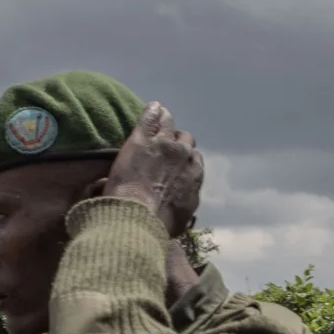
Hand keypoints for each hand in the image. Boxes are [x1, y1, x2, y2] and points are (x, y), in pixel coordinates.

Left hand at [104, 102, 203, 237]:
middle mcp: (184, 156)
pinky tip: (151, 108)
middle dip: (177, 141)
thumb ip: (185, 208)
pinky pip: (151, 116)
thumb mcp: (181, 222)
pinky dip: (152, 111)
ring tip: (159, 121)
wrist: (139, 216)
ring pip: (169, 124)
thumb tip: (184, 212)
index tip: (176, 163)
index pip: (194, 159)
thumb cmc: (160, 225)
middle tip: (165, 145)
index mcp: (194, 177)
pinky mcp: (142, 137)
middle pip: (185, 140)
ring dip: (165, 122)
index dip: (184, 159)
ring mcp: (163, 144)